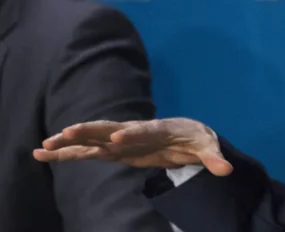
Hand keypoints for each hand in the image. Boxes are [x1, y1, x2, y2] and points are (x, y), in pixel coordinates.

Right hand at [33, 118, 232, 175]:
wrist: (189, 133)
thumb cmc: (197, 137)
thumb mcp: (209, 147)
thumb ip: (214, 158)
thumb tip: (227, 170)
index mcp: (159, 129)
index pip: (144, 131)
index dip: (133, 135)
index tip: (118, 138)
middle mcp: (136, 131)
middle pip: (110, 129)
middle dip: (90, 131)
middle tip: (67, 133)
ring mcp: (123, 140)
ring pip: (93, 139)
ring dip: (70, 143)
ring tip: (44, 146)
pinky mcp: (116, 150)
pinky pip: (90, 152)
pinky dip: (69, 154)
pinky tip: (46, 156)